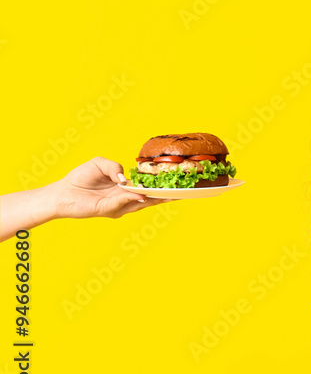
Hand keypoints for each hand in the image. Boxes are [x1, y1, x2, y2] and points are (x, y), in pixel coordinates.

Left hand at [49, 156, 174, 219]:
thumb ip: (115, 166)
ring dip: (156, 199)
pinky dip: (131, 197)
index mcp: (126, 189)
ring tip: (172, 195)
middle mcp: (125, 200)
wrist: (61, 193)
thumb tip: (124, 179)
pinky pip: (122, 202)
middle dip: (167, 196)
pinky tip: (139, 193)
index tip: (178, 183)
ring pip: (141, 203)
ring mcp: (118, 206)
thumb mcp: (100, 164)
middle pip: (151, 198)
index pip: (148, 188)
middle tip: (185, 192)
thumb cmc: (80, 178)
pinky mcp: (108, 210)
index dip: (162, 186)